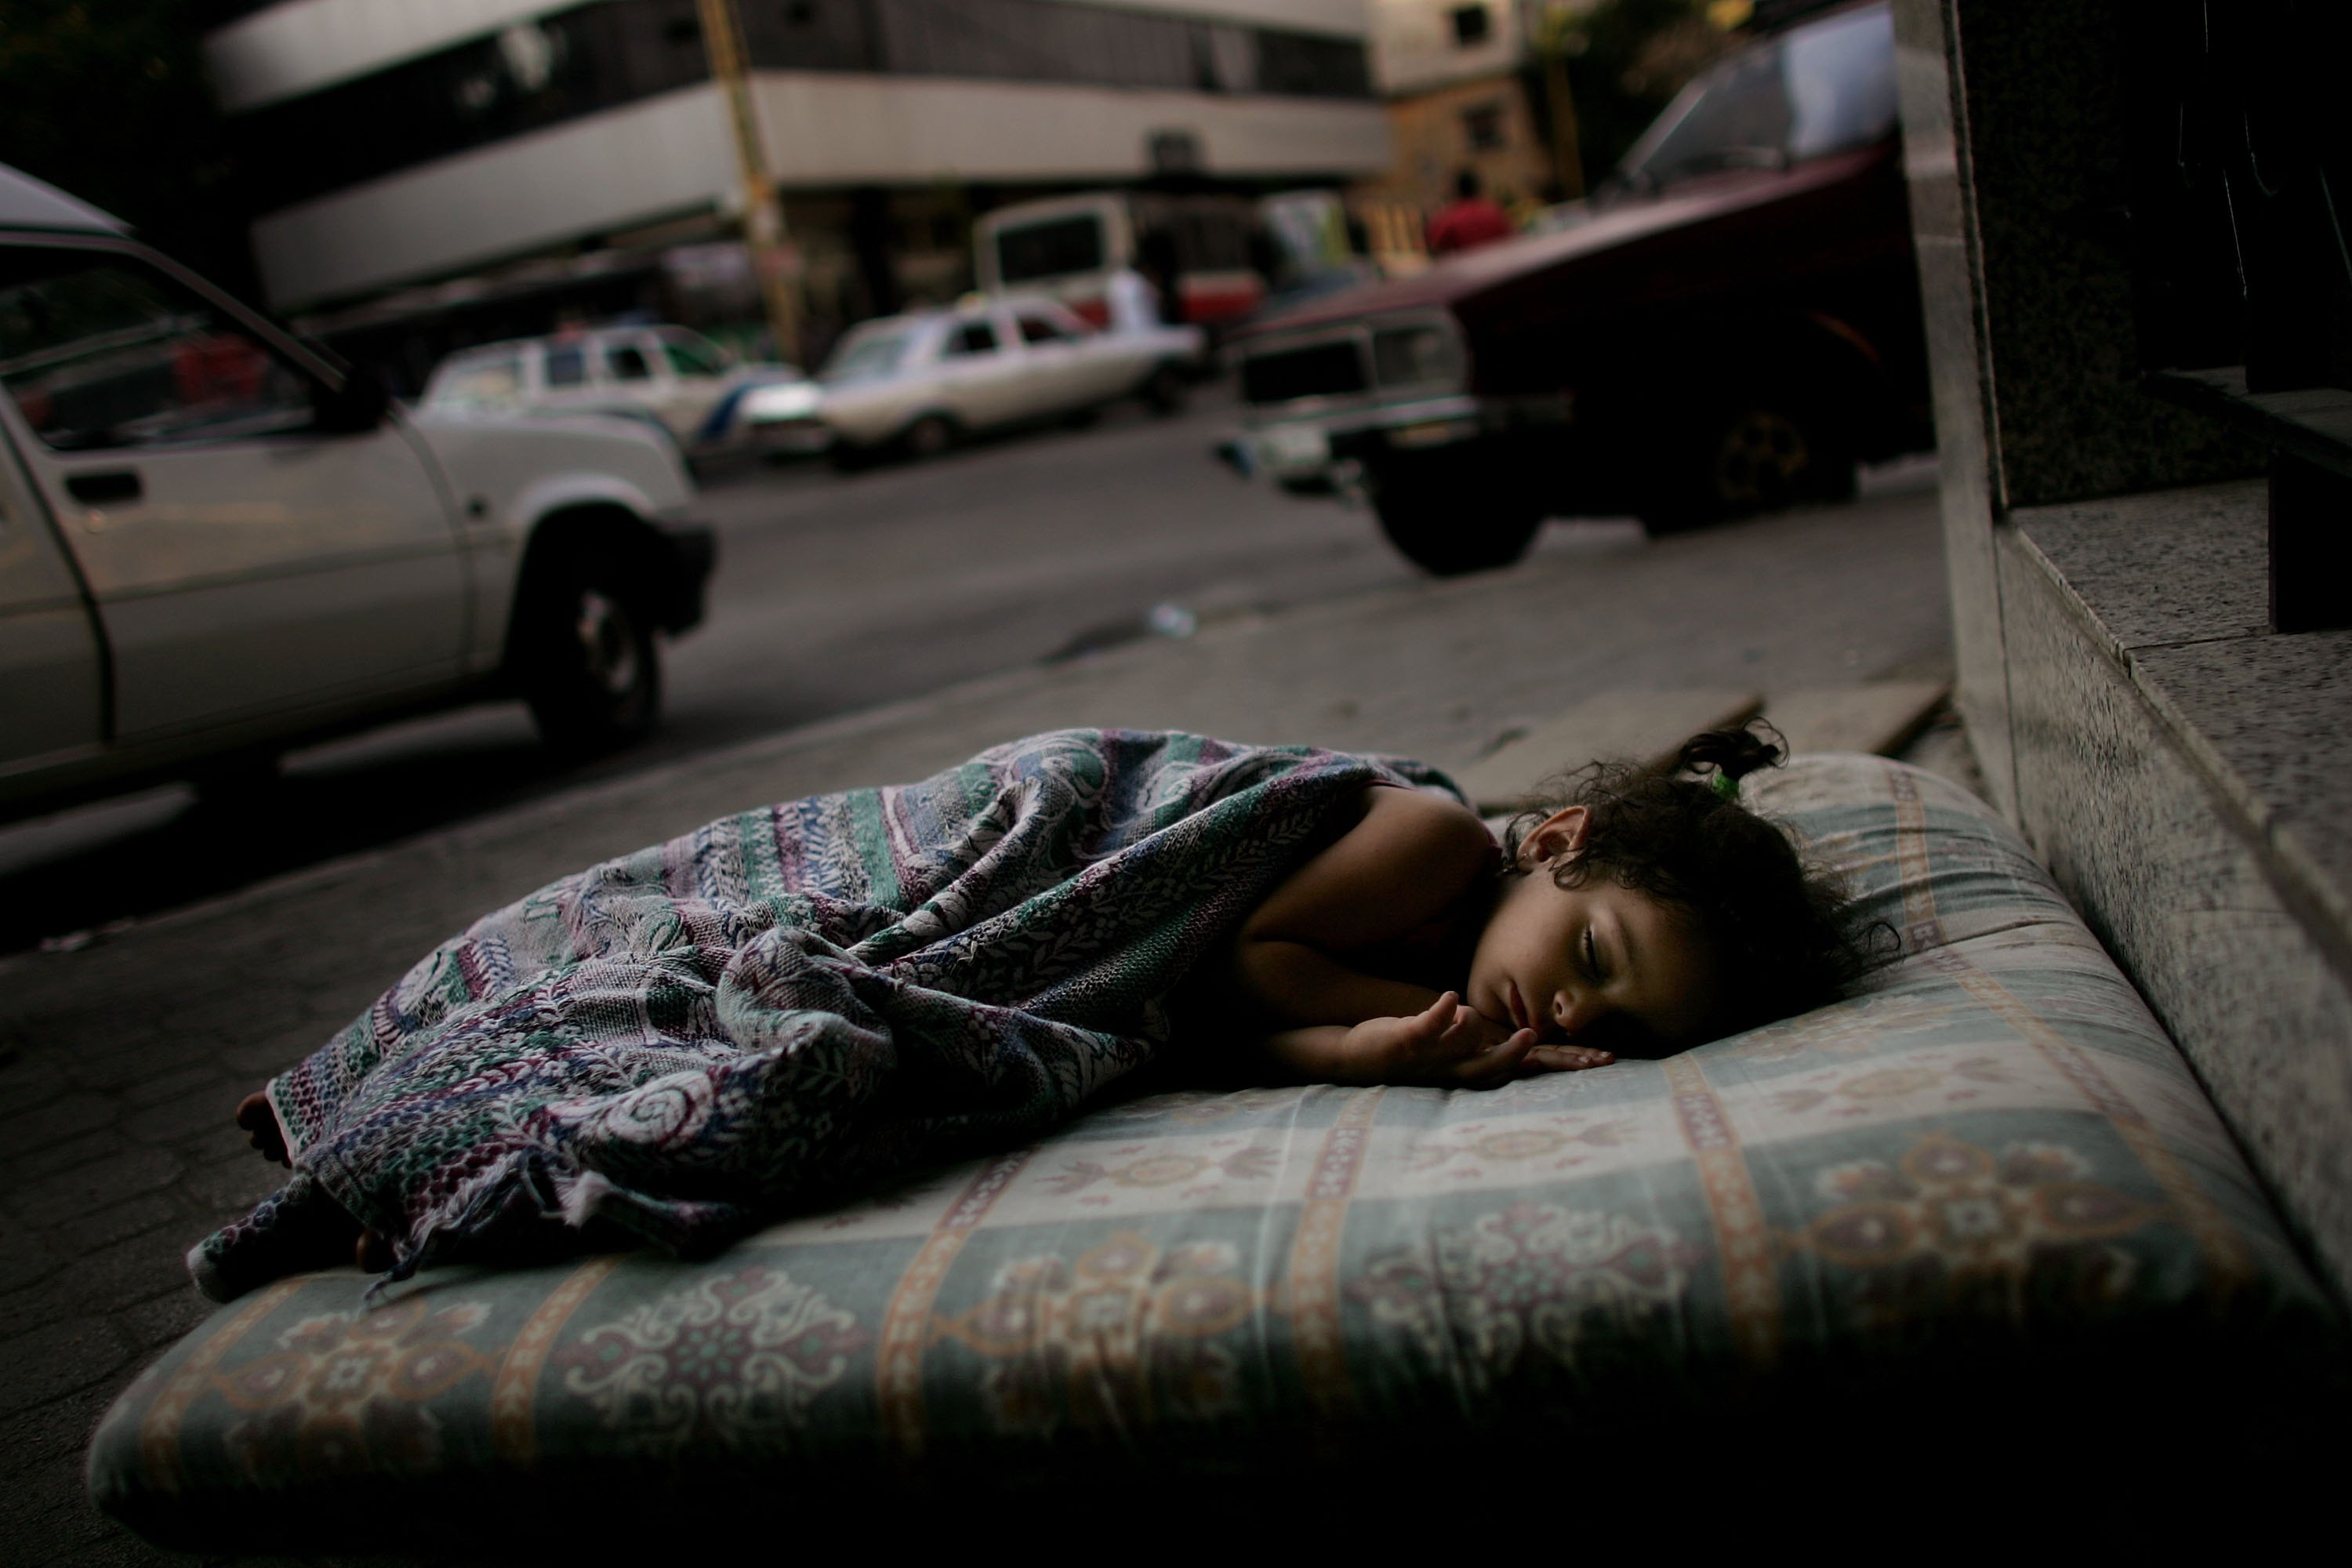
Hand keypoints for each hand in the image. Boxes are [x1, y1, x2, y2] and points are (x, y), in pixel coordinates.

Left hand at [1346, 991, 1549, 1087]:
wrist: (1357, 1059)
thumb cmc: (1407, 1051)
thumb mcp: (1442, 1054)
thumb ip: (1469, 1045)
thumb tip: (1496, 1031)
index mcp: (1456, 1073)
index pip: (1499, 1074)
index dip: (1530, 1070)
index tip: (1557, 1063)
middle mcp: (1444, 1071)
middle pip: (1485, 1068)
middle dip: (1510, 1054)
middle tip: (1531, 1036)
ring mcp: (1425, 1057)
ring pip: (1458, 1043)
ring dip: (1467, 1023)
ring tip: (1464, 1010)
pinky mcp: (1405, 1040)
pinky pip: (1428, 1025)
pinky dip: (1442, 1011)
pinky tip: (1450, 996)